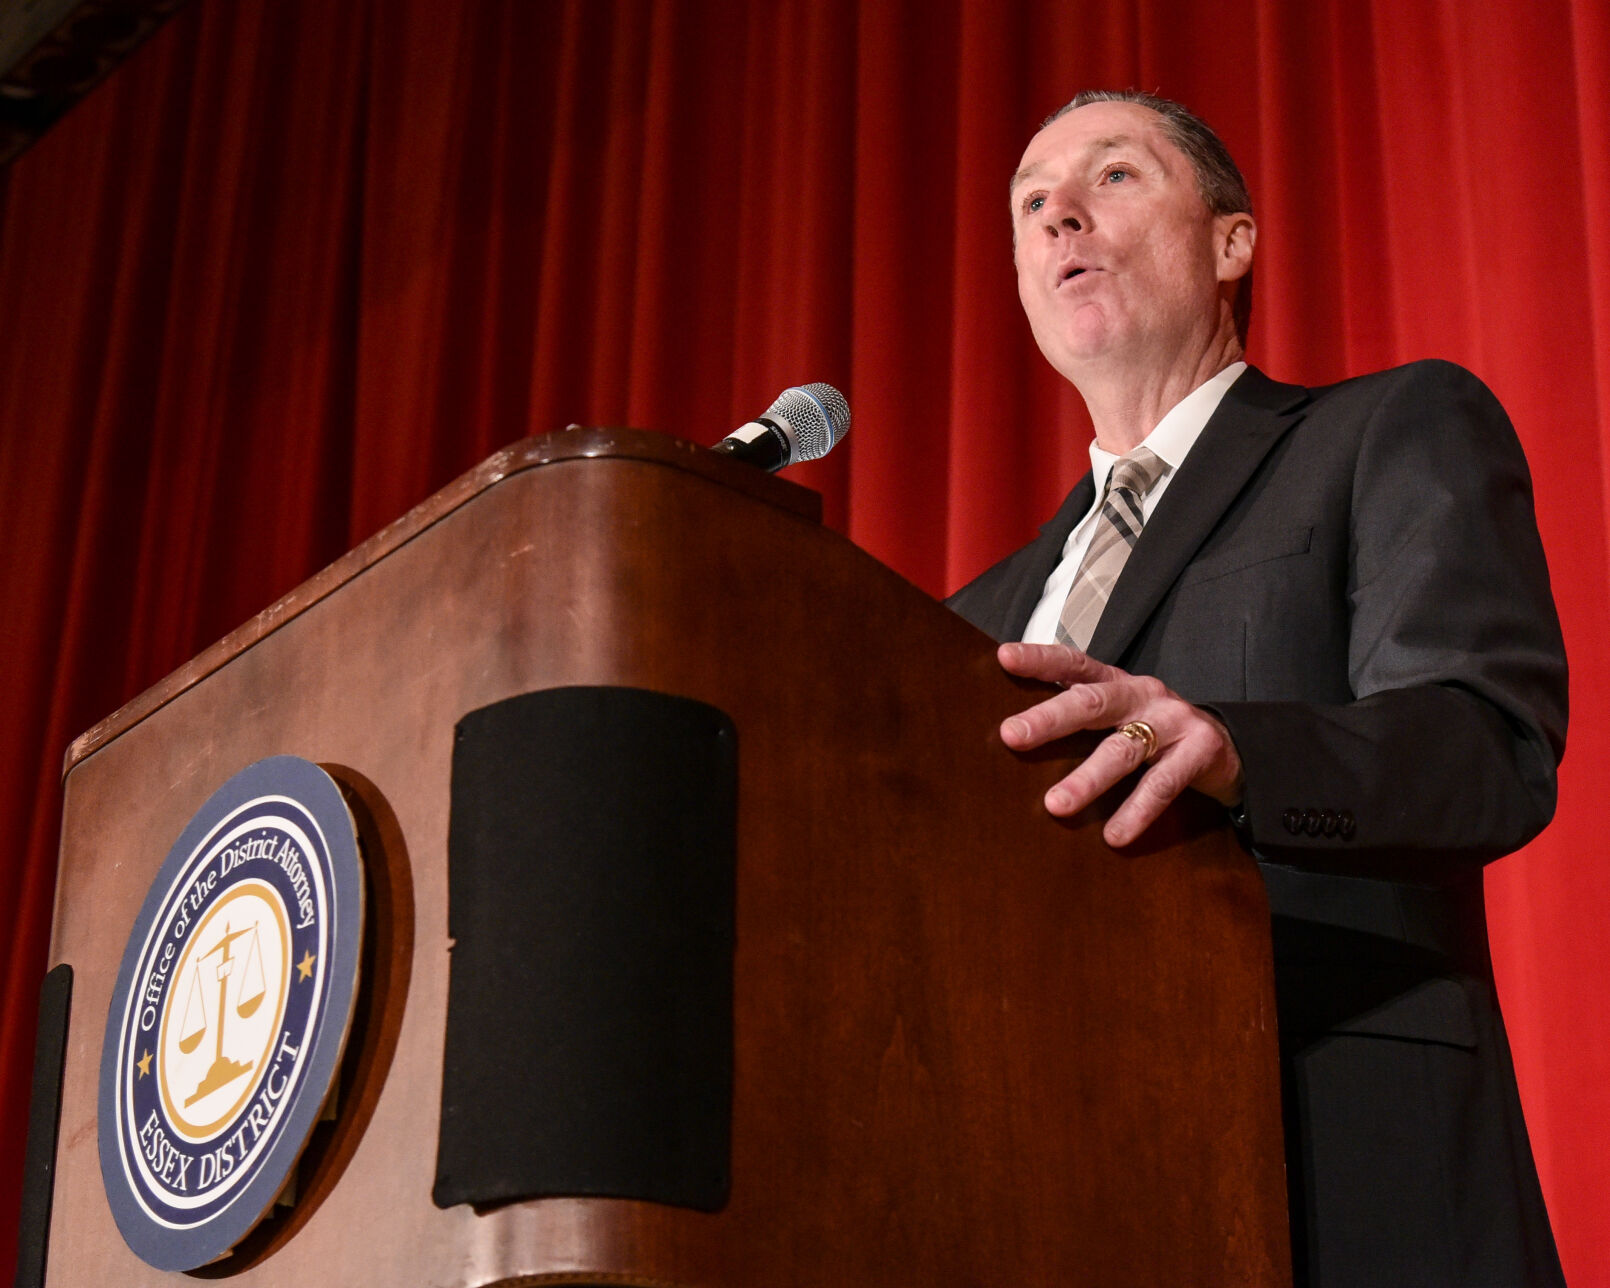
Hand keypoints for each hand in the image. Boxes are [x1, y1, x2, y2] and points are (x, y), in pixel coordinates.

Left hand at [997, 642, 1244, 846]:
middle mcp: (1142, 694)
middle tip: (1012, 735)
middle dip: (1051, 718)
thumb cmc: (1153, 730)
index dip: (1041, 659)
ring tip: (1055, 805)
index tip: (1004, 657)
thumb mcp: (1118, 714)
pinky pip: (1162, 784)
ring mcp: (1173, 720)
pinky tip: (1113, 836)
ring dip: (1088, 777)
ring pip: (1124, 749)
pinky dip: (1136, 811)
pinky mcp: (1200, 751)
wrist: (1229, 746)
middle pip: (1093, 702)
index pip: (1075, 663)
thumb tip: (1013, 735)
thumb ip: (1079, 715)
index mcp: (1116, 682)